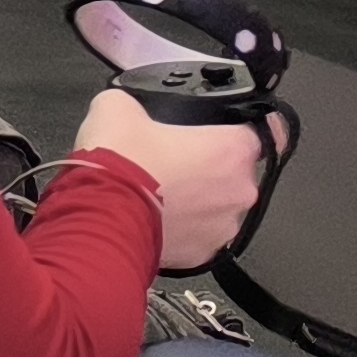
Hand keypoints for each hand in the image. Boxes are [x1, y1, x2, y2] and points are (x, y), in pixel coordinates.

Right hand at [75, 88, 290, 269]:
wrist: (100, 216)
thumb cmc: (120, 164)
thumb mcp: (116, 107)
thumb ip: (135, 103)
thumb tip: (129, 109)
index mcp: (230, 149)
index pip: (255, 133)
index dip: (234, 129)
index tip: (219, 132)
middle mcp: (239, 189)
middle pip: (233, 172)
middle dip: (206, 168)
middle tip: (169, 162)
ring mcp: (225, 225)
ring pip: (217, 206)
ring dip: (196, 201)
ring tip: (157, 195)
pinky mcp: (205, 253)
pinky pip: (200, 236)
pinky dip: (183, 229)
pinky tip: (154, 218)